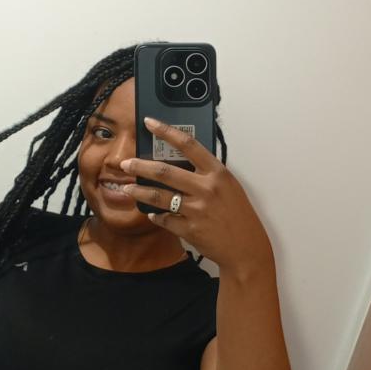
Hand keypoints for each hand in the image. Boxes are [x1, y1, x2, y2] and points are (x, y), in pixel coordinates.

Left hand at [121, 119, 273, 276]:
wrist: (246, 247)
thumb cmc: (237, 214)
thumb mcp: (228, 186)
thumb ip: (207, 174)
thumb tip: (179, 163)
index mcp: (217, 172)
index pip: (188, 145)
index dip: (166, 131)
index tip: (149, 123)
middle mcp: (206, 188)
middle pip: (165, 171)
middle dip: (140, 166)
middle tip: (125, 164)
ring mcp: (197, 209)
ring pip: (159, 196)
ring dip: (139, 191)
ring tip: (127, 188)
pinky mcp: (190, 229)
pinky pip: (164, 219)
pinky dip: (155, 216)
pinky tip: (151, 213)